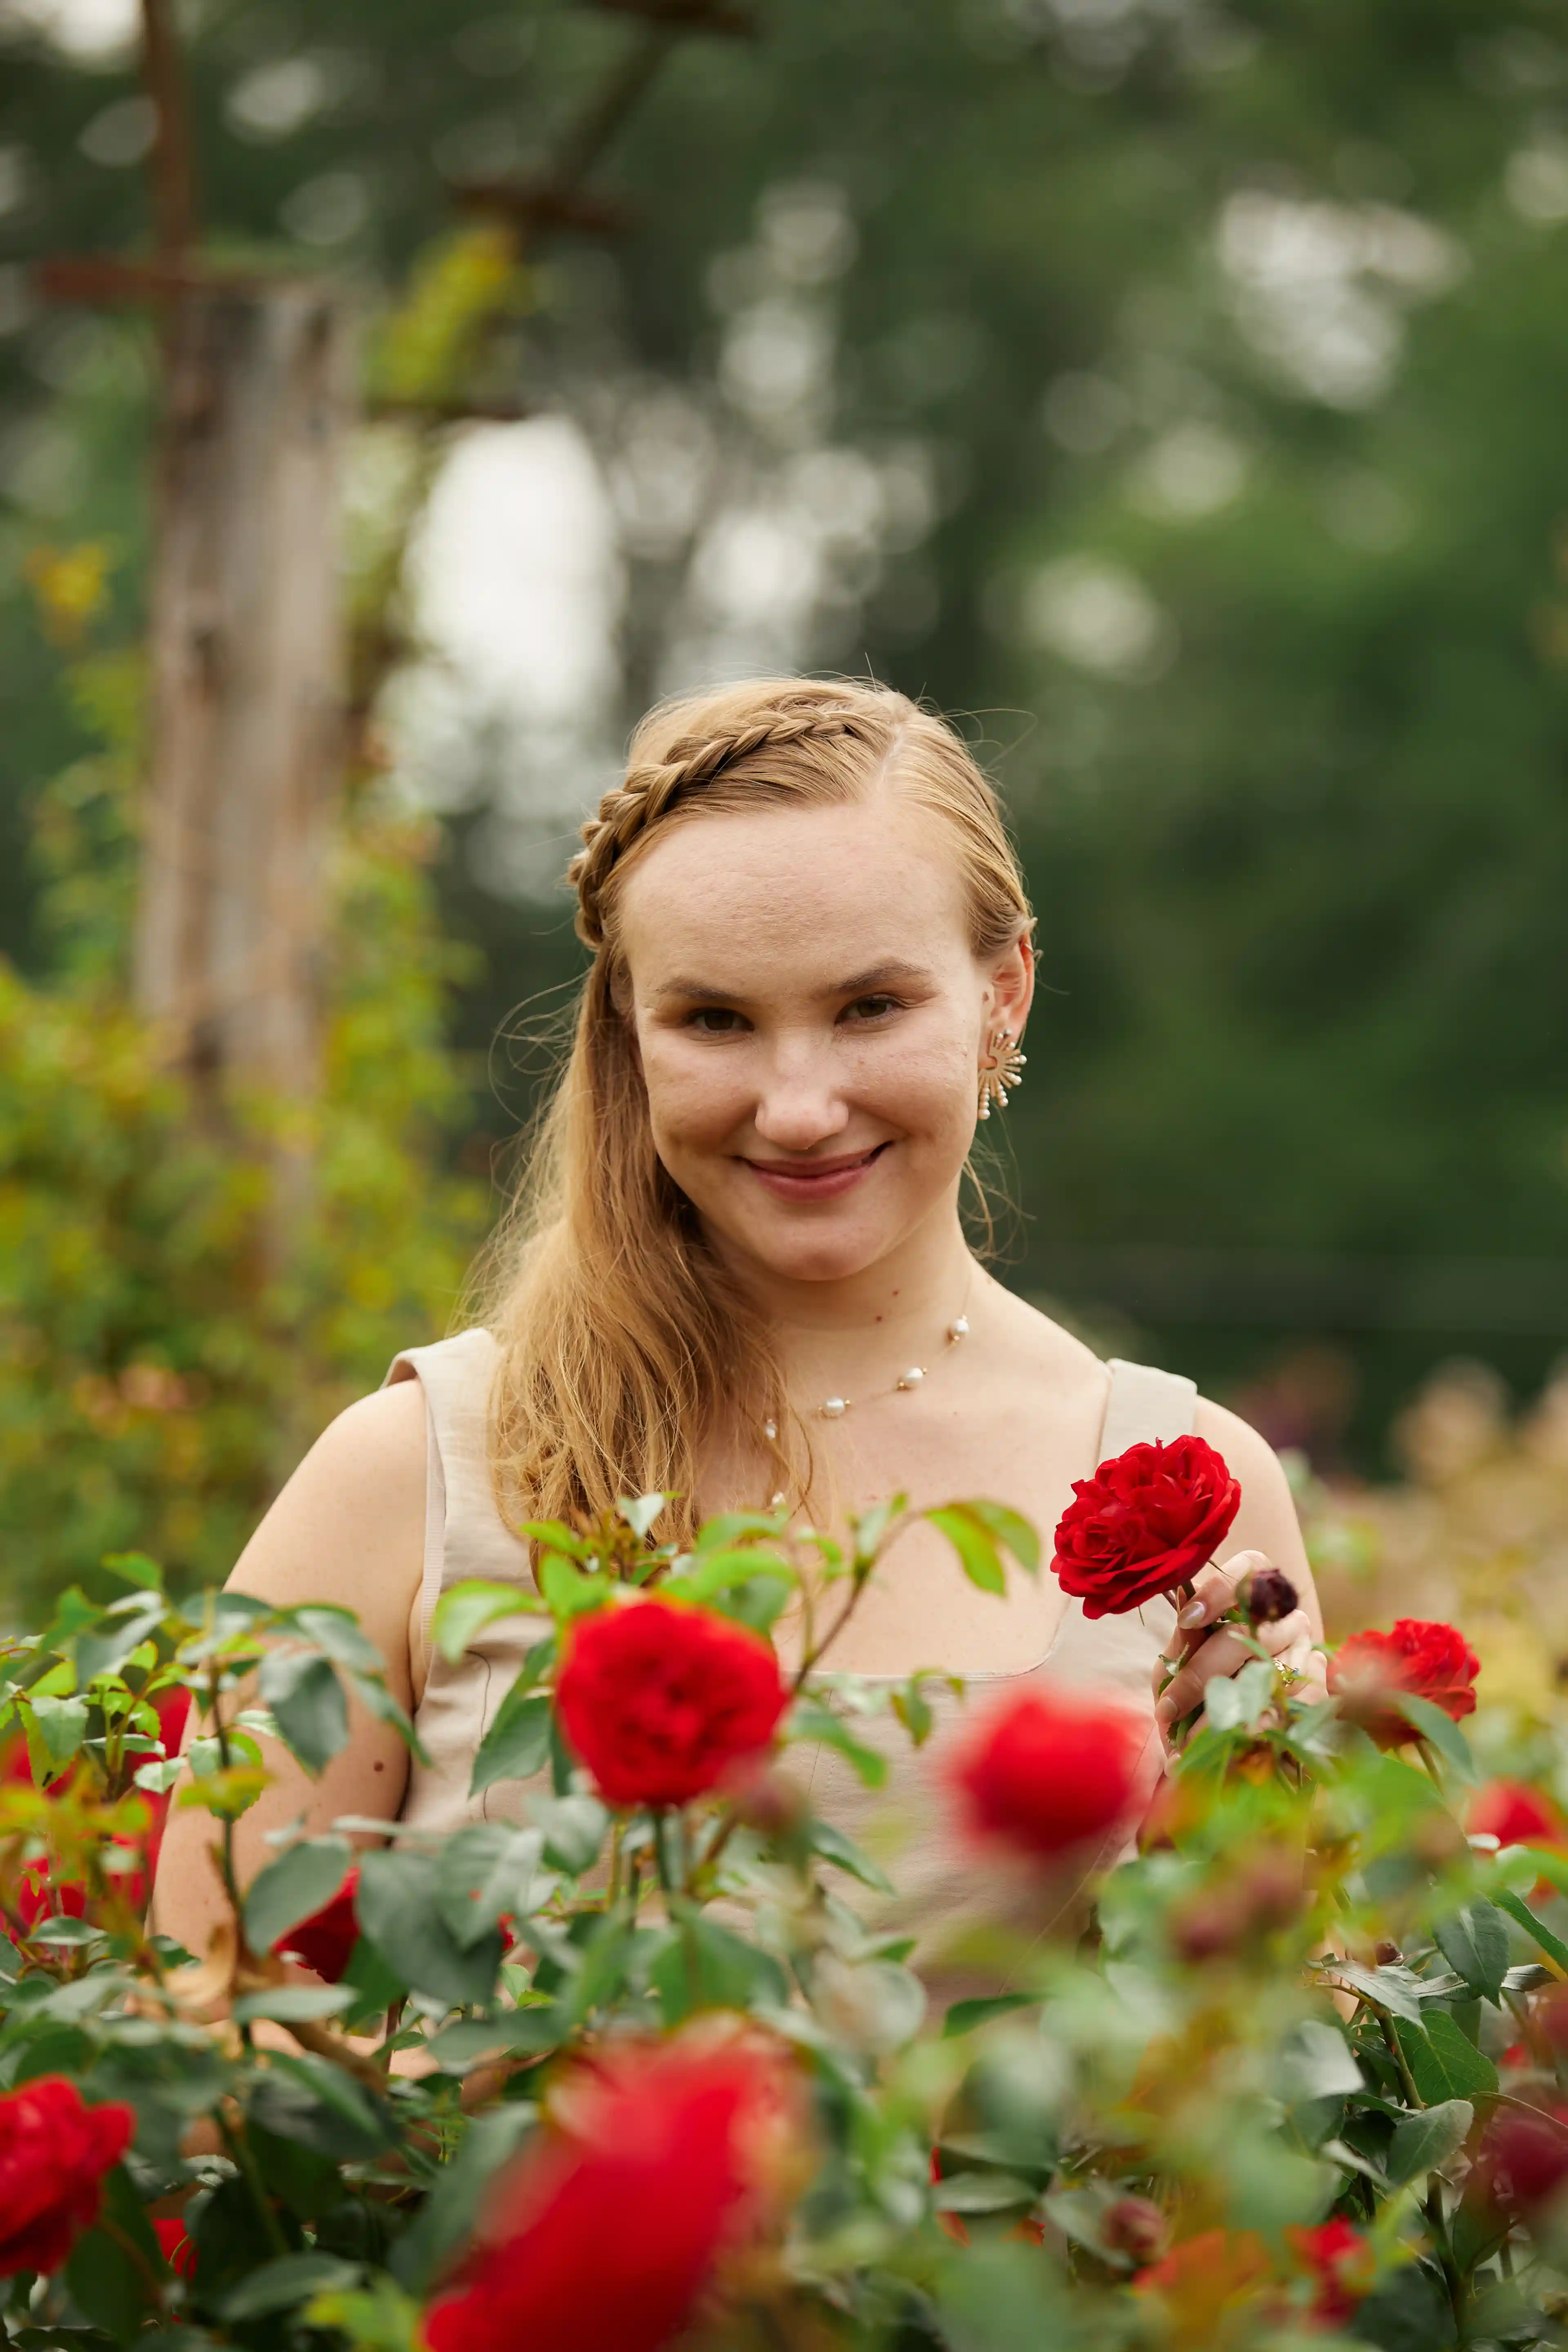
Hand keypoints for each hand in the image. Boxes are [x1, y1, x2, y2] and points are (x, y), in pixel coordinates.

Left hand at [1152, 1548, 1326, 1751]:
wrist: (1215, 1749)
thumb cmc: (1189, 1694)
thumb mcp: (1174, 1665)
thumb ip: (1183, 1638)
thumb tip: (1185, 1597)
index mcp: (1249, 1598)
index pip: (1250, 1566)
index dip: (1220, 1589)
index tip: (1188, 1620)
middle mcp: (1284, 1618)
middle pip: (1250, 1632)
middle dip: (1203, 1673)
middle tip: (1170, 1707)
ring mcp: (1305, 1652)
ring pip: (1269, 1671)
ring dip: (1225, 1708)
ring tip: (1190, 1736)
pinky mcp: (1319, 1689)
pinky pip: (1292, 1704)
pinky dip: (1256, 1725)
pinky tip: (1232, 1740)